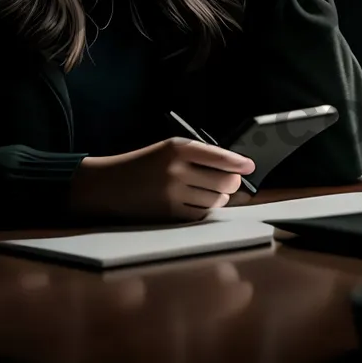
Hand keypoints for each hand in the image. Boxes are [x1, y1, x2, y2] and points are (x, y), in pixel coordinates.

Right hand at [68, 137, 256, 222]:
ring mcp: (174, 193)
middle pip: (223, 181)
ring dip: (220, 197)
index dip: (239, 163)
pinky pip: (202, 214)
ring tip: (213, 191)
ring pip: (216, 200)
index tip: (250, 166)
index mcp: (177, 148)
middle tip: (231, 181)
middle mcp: (177, 170)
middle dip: (232, 182)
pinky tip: (200, 202)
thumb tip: (234, 168)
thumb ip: (198, 155)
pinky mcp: (170, 213)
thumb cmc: (144, 164)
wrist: (111, 184)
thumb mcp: (167, 149)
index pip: (219, 156)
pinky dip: (206, 209)